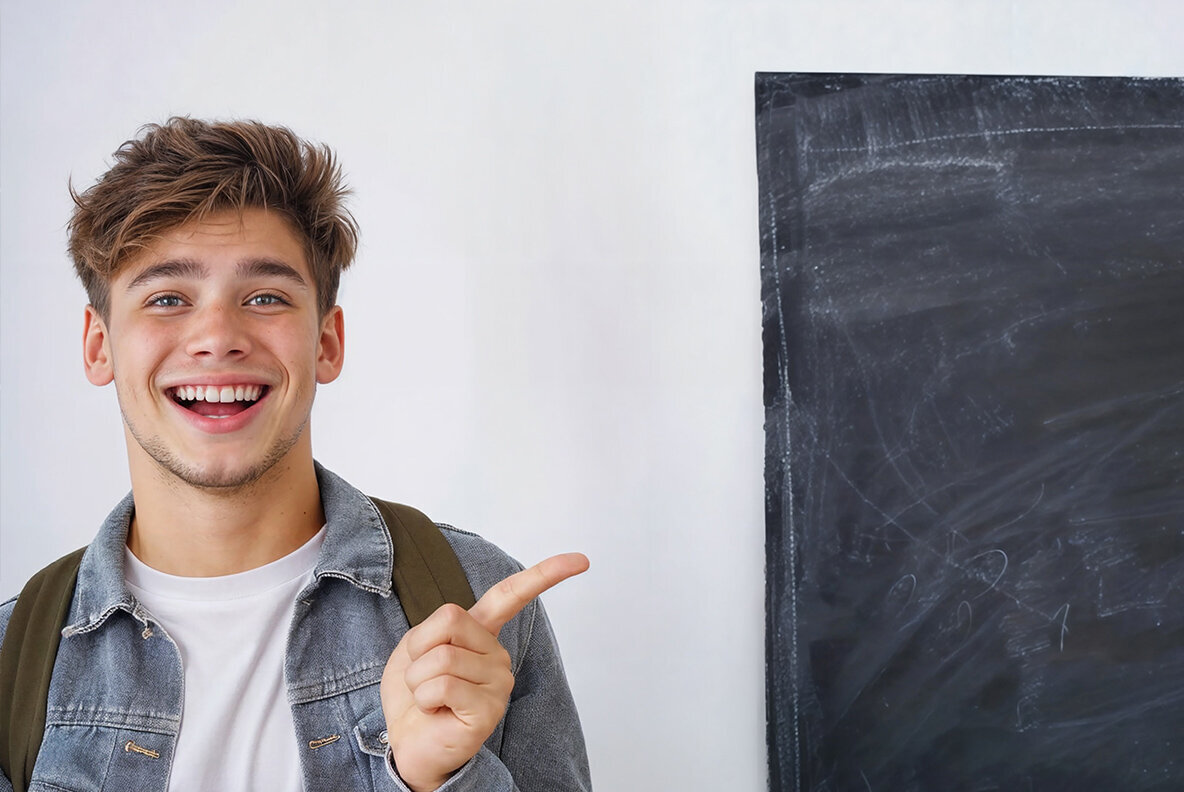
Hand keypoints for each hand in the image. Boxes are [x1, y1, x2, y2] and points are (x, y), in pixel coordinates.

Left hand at [380, 553, 589, 791]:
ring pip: (443, 657)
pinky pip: (445, 684)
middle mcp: (497, 655)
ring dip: (418, 678)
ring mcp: (498, 682)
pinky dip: (426, 697)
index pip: (513, 595)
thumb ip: (437, 626)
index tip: (582, 561)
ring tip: (428, 698)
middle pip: (450, 620)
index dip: (546, 573)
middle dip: (419, 648)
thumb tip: (456, 621)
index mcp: (482, 633)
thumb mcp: (415, 647)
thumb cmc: (414, 695)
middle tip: (422, 676)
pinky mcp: (489, 708)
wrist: (407, 744)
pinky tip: (437, 710)